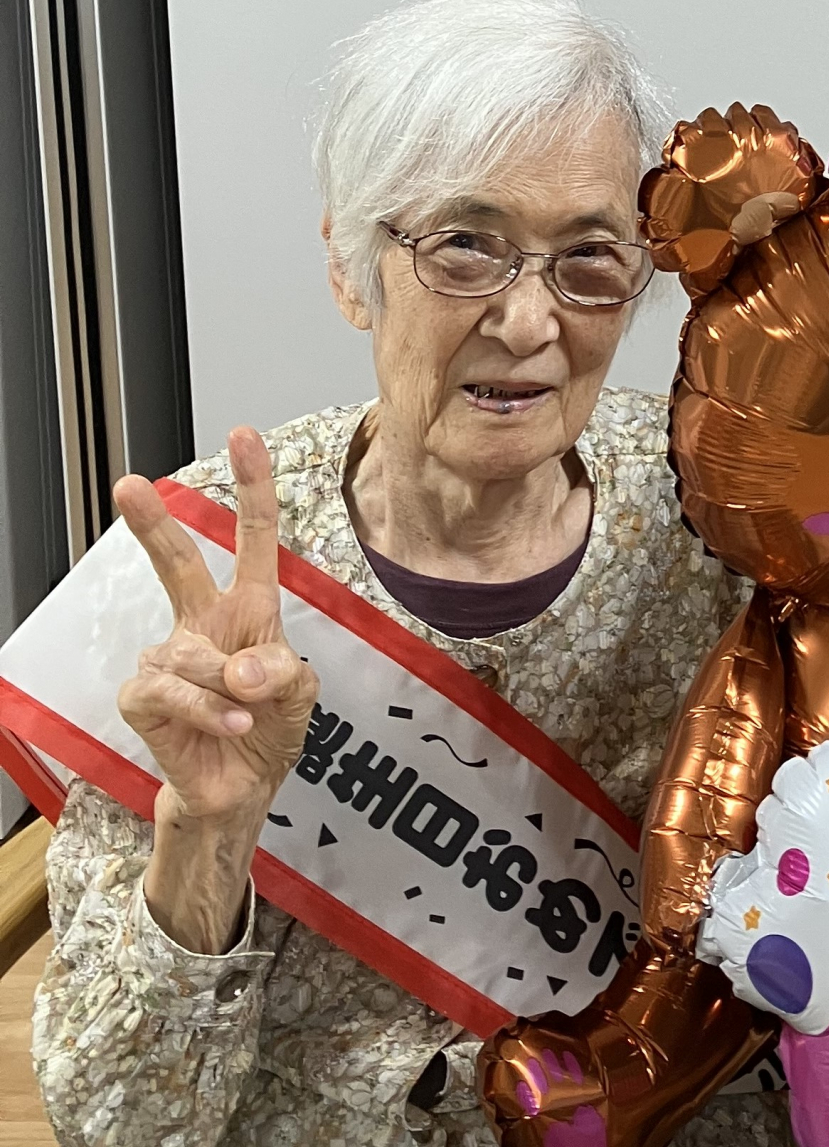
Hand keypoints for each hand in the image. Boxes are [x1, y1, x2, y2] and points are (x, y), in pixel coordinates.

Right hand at [114, 427, 317, 827]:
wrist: (241, 788)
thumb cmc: (270, 728)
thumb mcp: (300, 693)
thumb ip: (283, 672)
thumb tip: (241, 668)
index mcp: (250, 607)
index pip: (252, 538)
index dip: (251, 487)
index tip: (242, 437)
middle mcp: (205, 622)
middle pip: (177, 562)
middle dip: (153, 524)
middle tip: (131, 485)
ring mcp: (170, 657)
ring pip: (192, 654)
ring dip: (225, 689)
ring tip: (245, 713)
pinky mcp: (143, 697)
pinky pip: (170, 692)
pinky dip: (205, 711)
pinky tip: (227, 724)